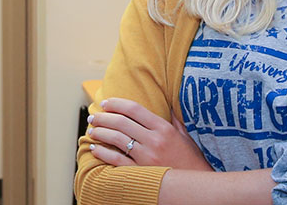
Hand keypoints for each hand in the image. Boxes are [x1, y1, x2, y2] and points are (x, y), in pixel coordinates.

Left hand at [84, 97, 212, 171]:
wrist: (194, 184)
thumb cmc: (190, 159)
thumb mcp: (184, 135)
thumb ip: (174, 119)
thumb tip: (168, 105)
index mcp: (164, 128)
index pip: (134, 109)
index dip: (117, 103)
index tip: (106, 103)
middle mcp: (154, 140)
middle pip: (121, 122)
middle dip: (103, 117)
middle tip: (93, 116)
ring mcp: (146, 157)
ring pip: (116, 139)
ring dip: (100, 133)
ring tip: (92, 130)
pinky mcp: (141, 171)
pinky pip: (116, 160)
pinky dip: (103, 153)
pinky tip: (95, 148)